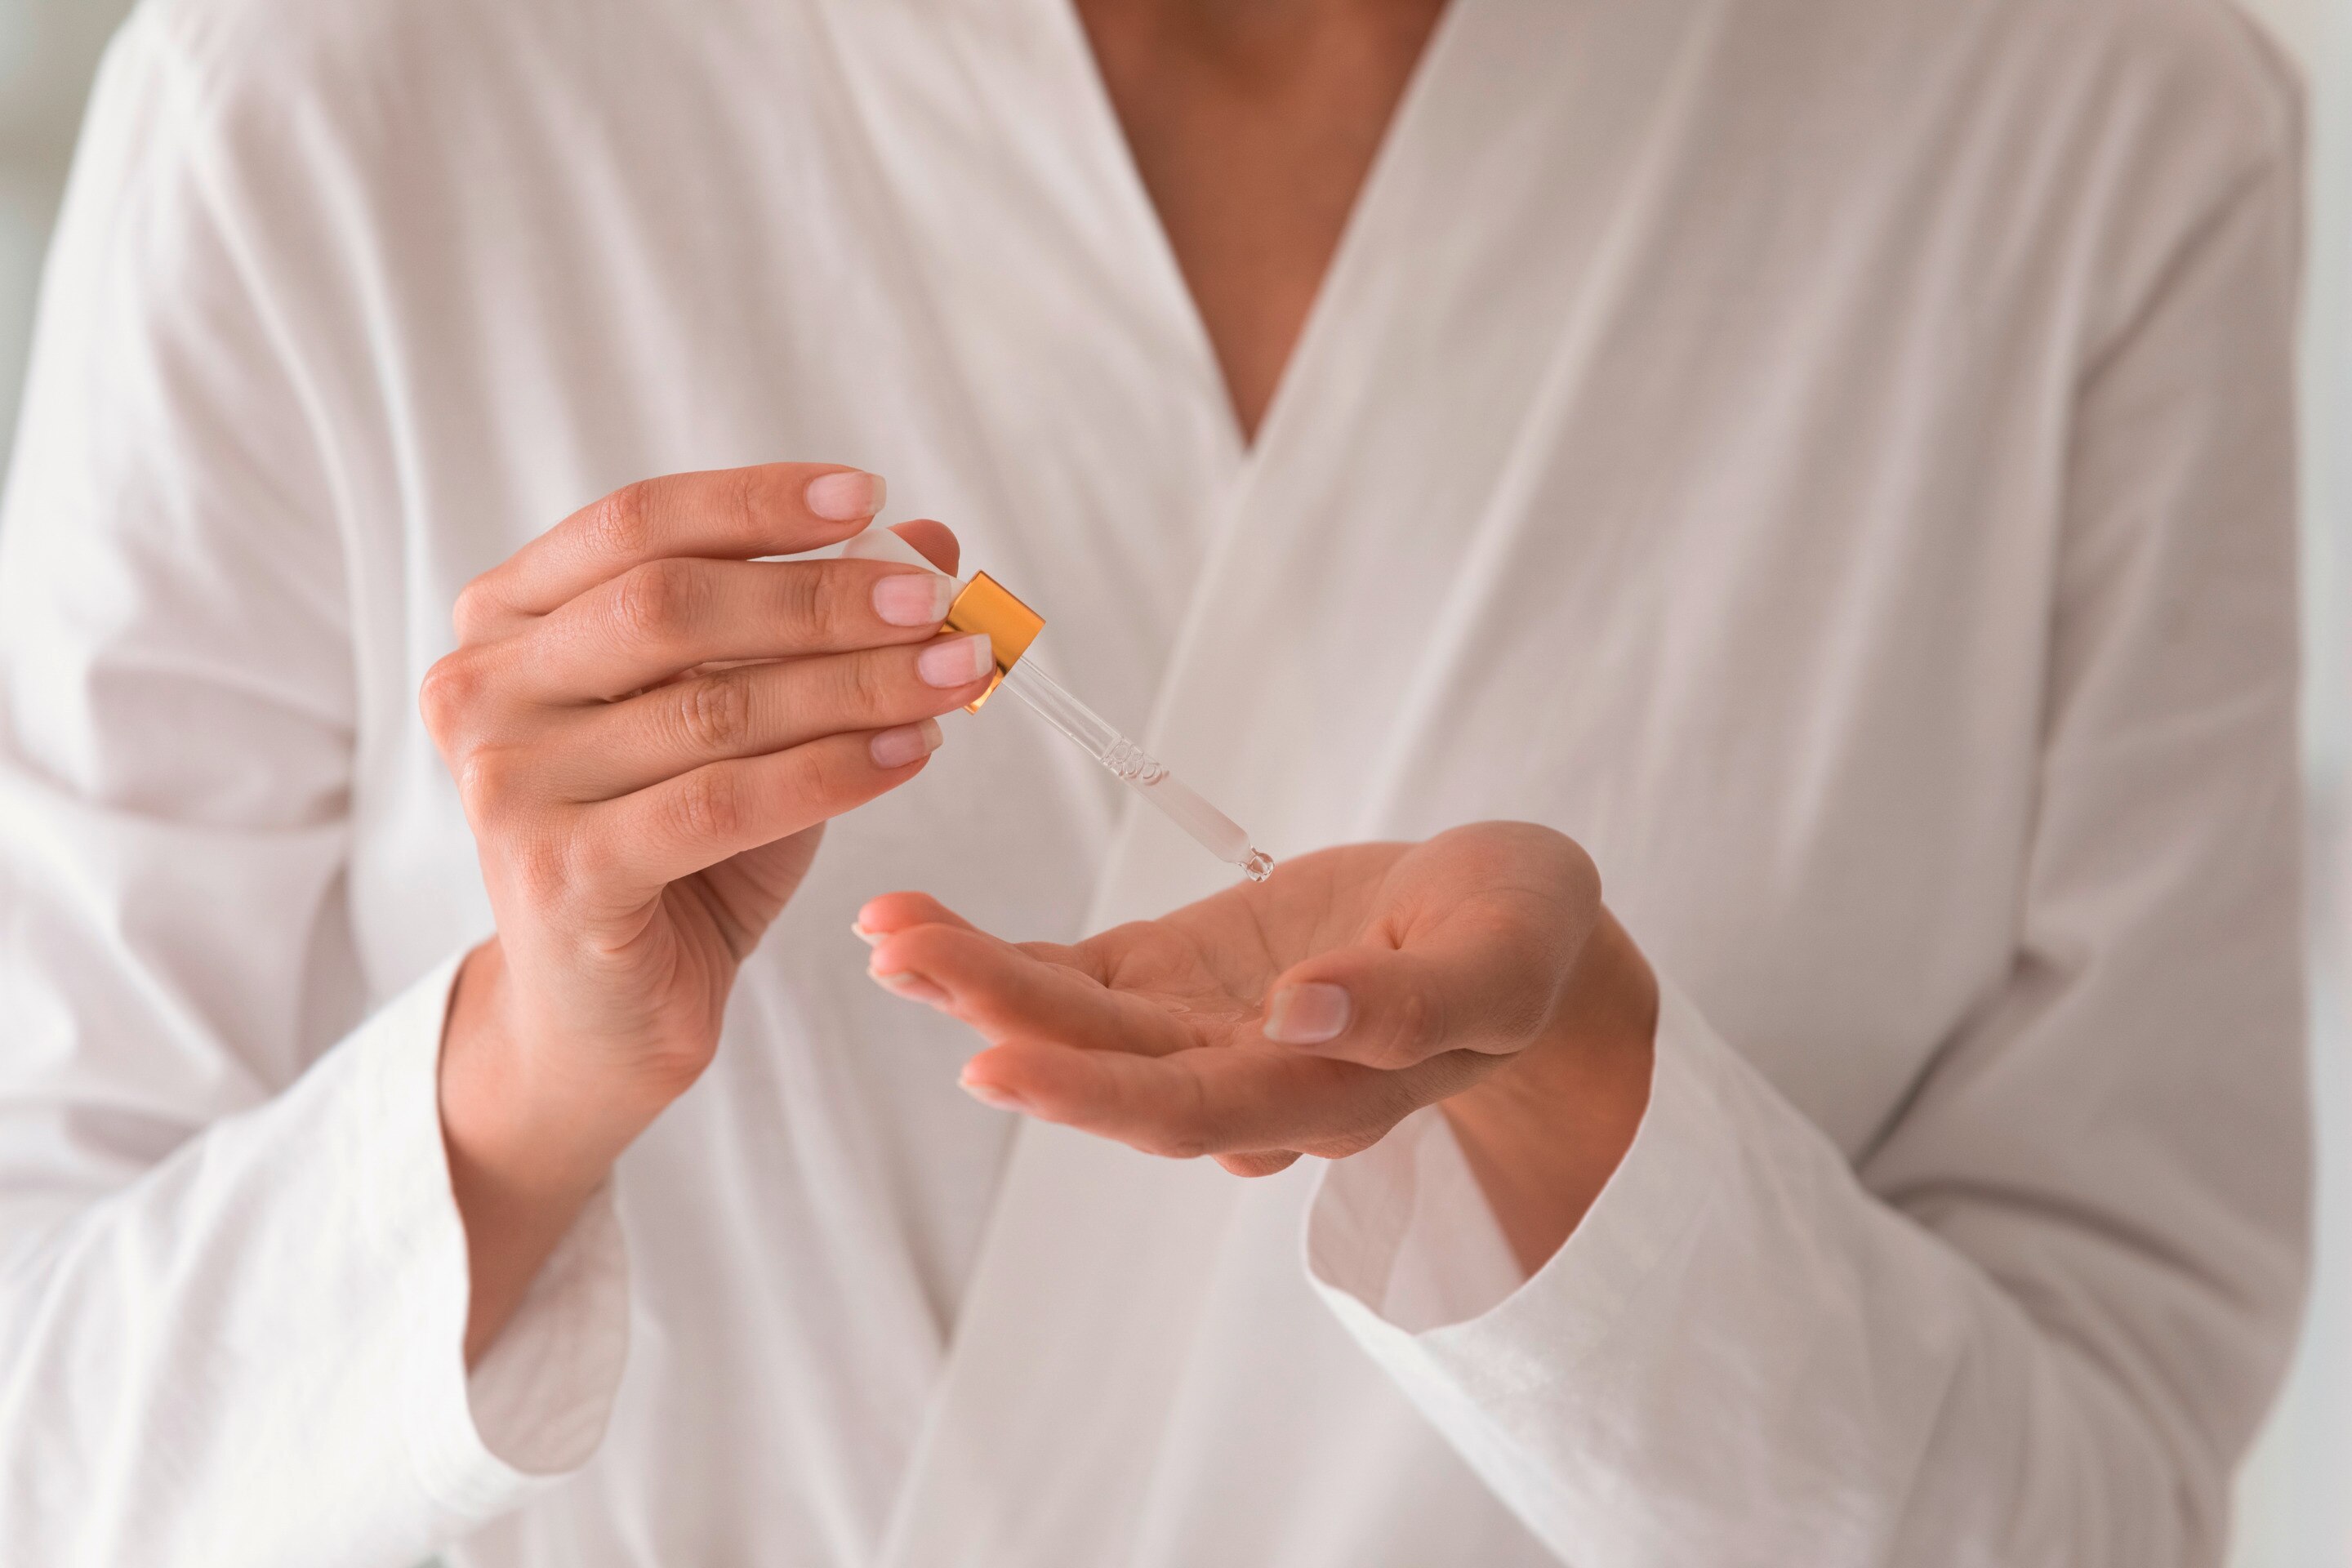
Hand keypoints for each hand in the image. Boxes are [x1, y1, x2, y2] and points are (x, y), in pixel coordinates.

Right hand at [422, 463, 991, 1358]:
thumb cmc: (678, 847)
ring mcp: (507, 788)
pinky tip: (913, 752)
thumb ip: (810, 627)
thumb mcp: (746, 718)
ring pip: (710, 708)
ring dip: (853, 683)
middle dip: (820, 596)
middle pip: (668, 605)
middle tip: (933, 599)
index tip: (873, 497)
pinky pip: (722, 803)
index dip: (756, 502)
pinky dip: (833, 771)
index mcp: (506, 621)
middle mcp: (481, 691)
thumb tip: (930, 541)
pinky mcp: (559, 878)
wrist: (605, 1013)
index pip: (634, 524)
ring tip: (955, 674)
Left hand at [857, 822, 1657, 1271]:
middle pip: (1106, 1069)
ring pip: (1075, 1023)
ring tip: (888, 931)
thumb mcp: (1502, 954)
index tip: (995, 1060)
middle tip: (902, 959)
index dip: (1094, 1092)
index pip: (1194, 1109)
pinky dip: (1003, 956)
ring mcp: (1201, 1033)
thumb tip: (1305, 1015)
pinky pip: (1077, 978)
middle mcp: (1244, 1082)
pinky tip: (924, 933)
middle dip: (1001, 1016)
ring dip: (979, 983)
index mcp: (1326, 1095)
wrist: (1503, 921)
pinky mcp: (1175, 979)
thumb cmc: (1519, 934)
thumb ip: (1413, 1001)